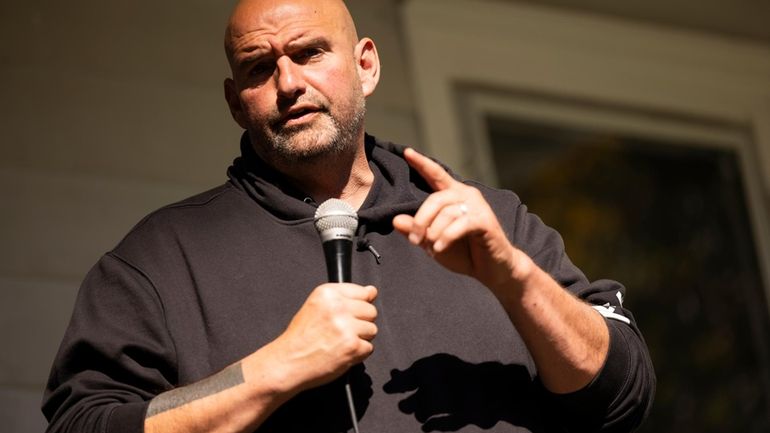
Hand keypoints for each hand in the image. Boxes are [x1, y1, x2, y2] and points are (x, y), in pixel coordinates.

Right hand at [268, 283, 377, 391]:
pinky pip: (369, 348)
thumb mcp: (317, 306)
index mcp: (327, 293)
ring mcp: (346, 327)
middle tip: (341, 331)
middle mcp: (337, 307)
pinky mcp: (352, 346)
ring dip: (360, 339)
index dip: (358, 306)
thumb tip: (372, 291)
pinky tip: (341, 352)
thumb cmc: (300, 337)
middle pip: (371, 311)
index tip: (349, 314)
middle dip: (360, 323)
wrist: (288, 362)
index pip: (363, 292)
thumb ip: (345, 297)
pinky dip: (358, 354)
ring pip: (372, 329)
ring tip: (340, 342)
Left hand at [393, 148, 523, 291]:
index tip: (407, 152)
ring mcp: (478, 206)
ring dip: (434, 232)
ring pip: (446, 213)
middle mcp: (466, 195)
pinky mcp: (485, 220)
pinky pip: (460, 224)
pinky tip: (440, 248)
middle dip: (421, 220)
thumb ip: (416, 230)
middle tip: (413, 239)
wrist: (492, 269)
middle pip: (435, 199)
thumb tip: (395, 220)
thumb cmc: (464, 252)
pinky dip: (446, 237)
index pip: (436, 175)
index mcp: (453, 196)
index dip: (422, 163)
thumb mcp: (433, 242)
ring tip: (432, 247)